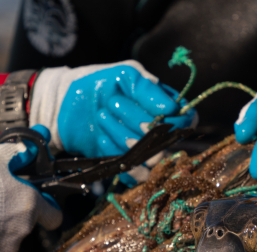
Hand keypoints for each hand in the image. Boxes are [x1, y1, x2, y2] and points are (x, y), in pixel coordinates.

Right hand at [0, 126, 62, 251]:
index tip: (36, 204)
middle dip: (14, 215)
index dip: (47, 209)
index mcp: (30, 205)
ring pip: (9, 239)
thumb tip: (33, 149)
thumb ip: (19, 153)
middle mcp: (24, 229)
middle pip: (27, 224)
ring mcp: (7, 249)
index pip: (54, 216)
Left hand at [29, 60, 195, 158]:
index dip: (172, 122)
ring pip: (148, 159)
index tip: (150, 114)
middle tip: (112, 103)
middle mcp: (160, 131)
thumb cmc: (102, 83)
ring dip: (123, 138)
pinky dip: (114, 154)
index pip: (187, 121)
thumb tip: (172, 108)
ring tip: (102, 116)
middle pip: (164, 141)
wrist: (69, 102)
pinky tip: (101, 137)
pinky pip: (130, 171)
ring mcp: (143, 150)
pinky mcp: (126, 164)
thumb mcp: (126, 76)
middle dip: (136, 123)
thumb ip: (148, 89)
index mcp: (168, 106)